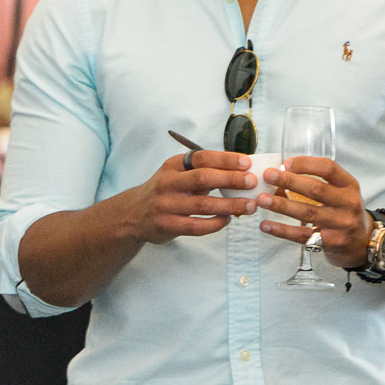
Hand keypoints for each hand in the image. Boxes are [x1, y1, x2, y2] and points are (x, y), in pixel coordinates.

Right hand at [125, 151, 257, 243]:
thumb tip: (244, 171)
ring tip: (250, 205)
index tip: (247, 162)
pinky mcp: (166, 225)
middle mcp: (167, 183)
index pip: (202, 157)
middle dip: (231, 179)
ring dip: (230, 205)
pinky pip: (196, 226)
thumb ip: (204, 172)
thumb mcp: (179, 175)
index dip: (226, 159)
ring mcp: (165, 205)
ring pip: (203, 205)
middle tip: (252, 182)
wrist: (133, 214)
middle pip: (203, 178)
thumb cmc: (167, 190)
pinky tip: (228, 220)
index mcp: (173, 165)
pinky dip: (215, 223)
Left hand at [259, 157, 374, 269]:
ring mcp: (340, 224)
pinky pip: (302, 235)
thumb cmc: (345, 213)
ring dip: (282, 205)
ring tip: (262, 199)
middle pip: (316, 189)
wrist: (362, 243)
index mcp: (349, 185)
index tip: (285, 163)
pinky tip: (266, 225)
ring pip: (307, 212)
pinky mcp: (330, 242)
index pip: (329, 168)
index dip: (306, 164)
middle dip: (289, 181)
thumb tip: (280, 180)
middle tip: (268, 176)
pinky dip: (282, 230)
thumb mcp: (340, 194)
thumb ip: (317, 185)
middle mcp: (348, 203)